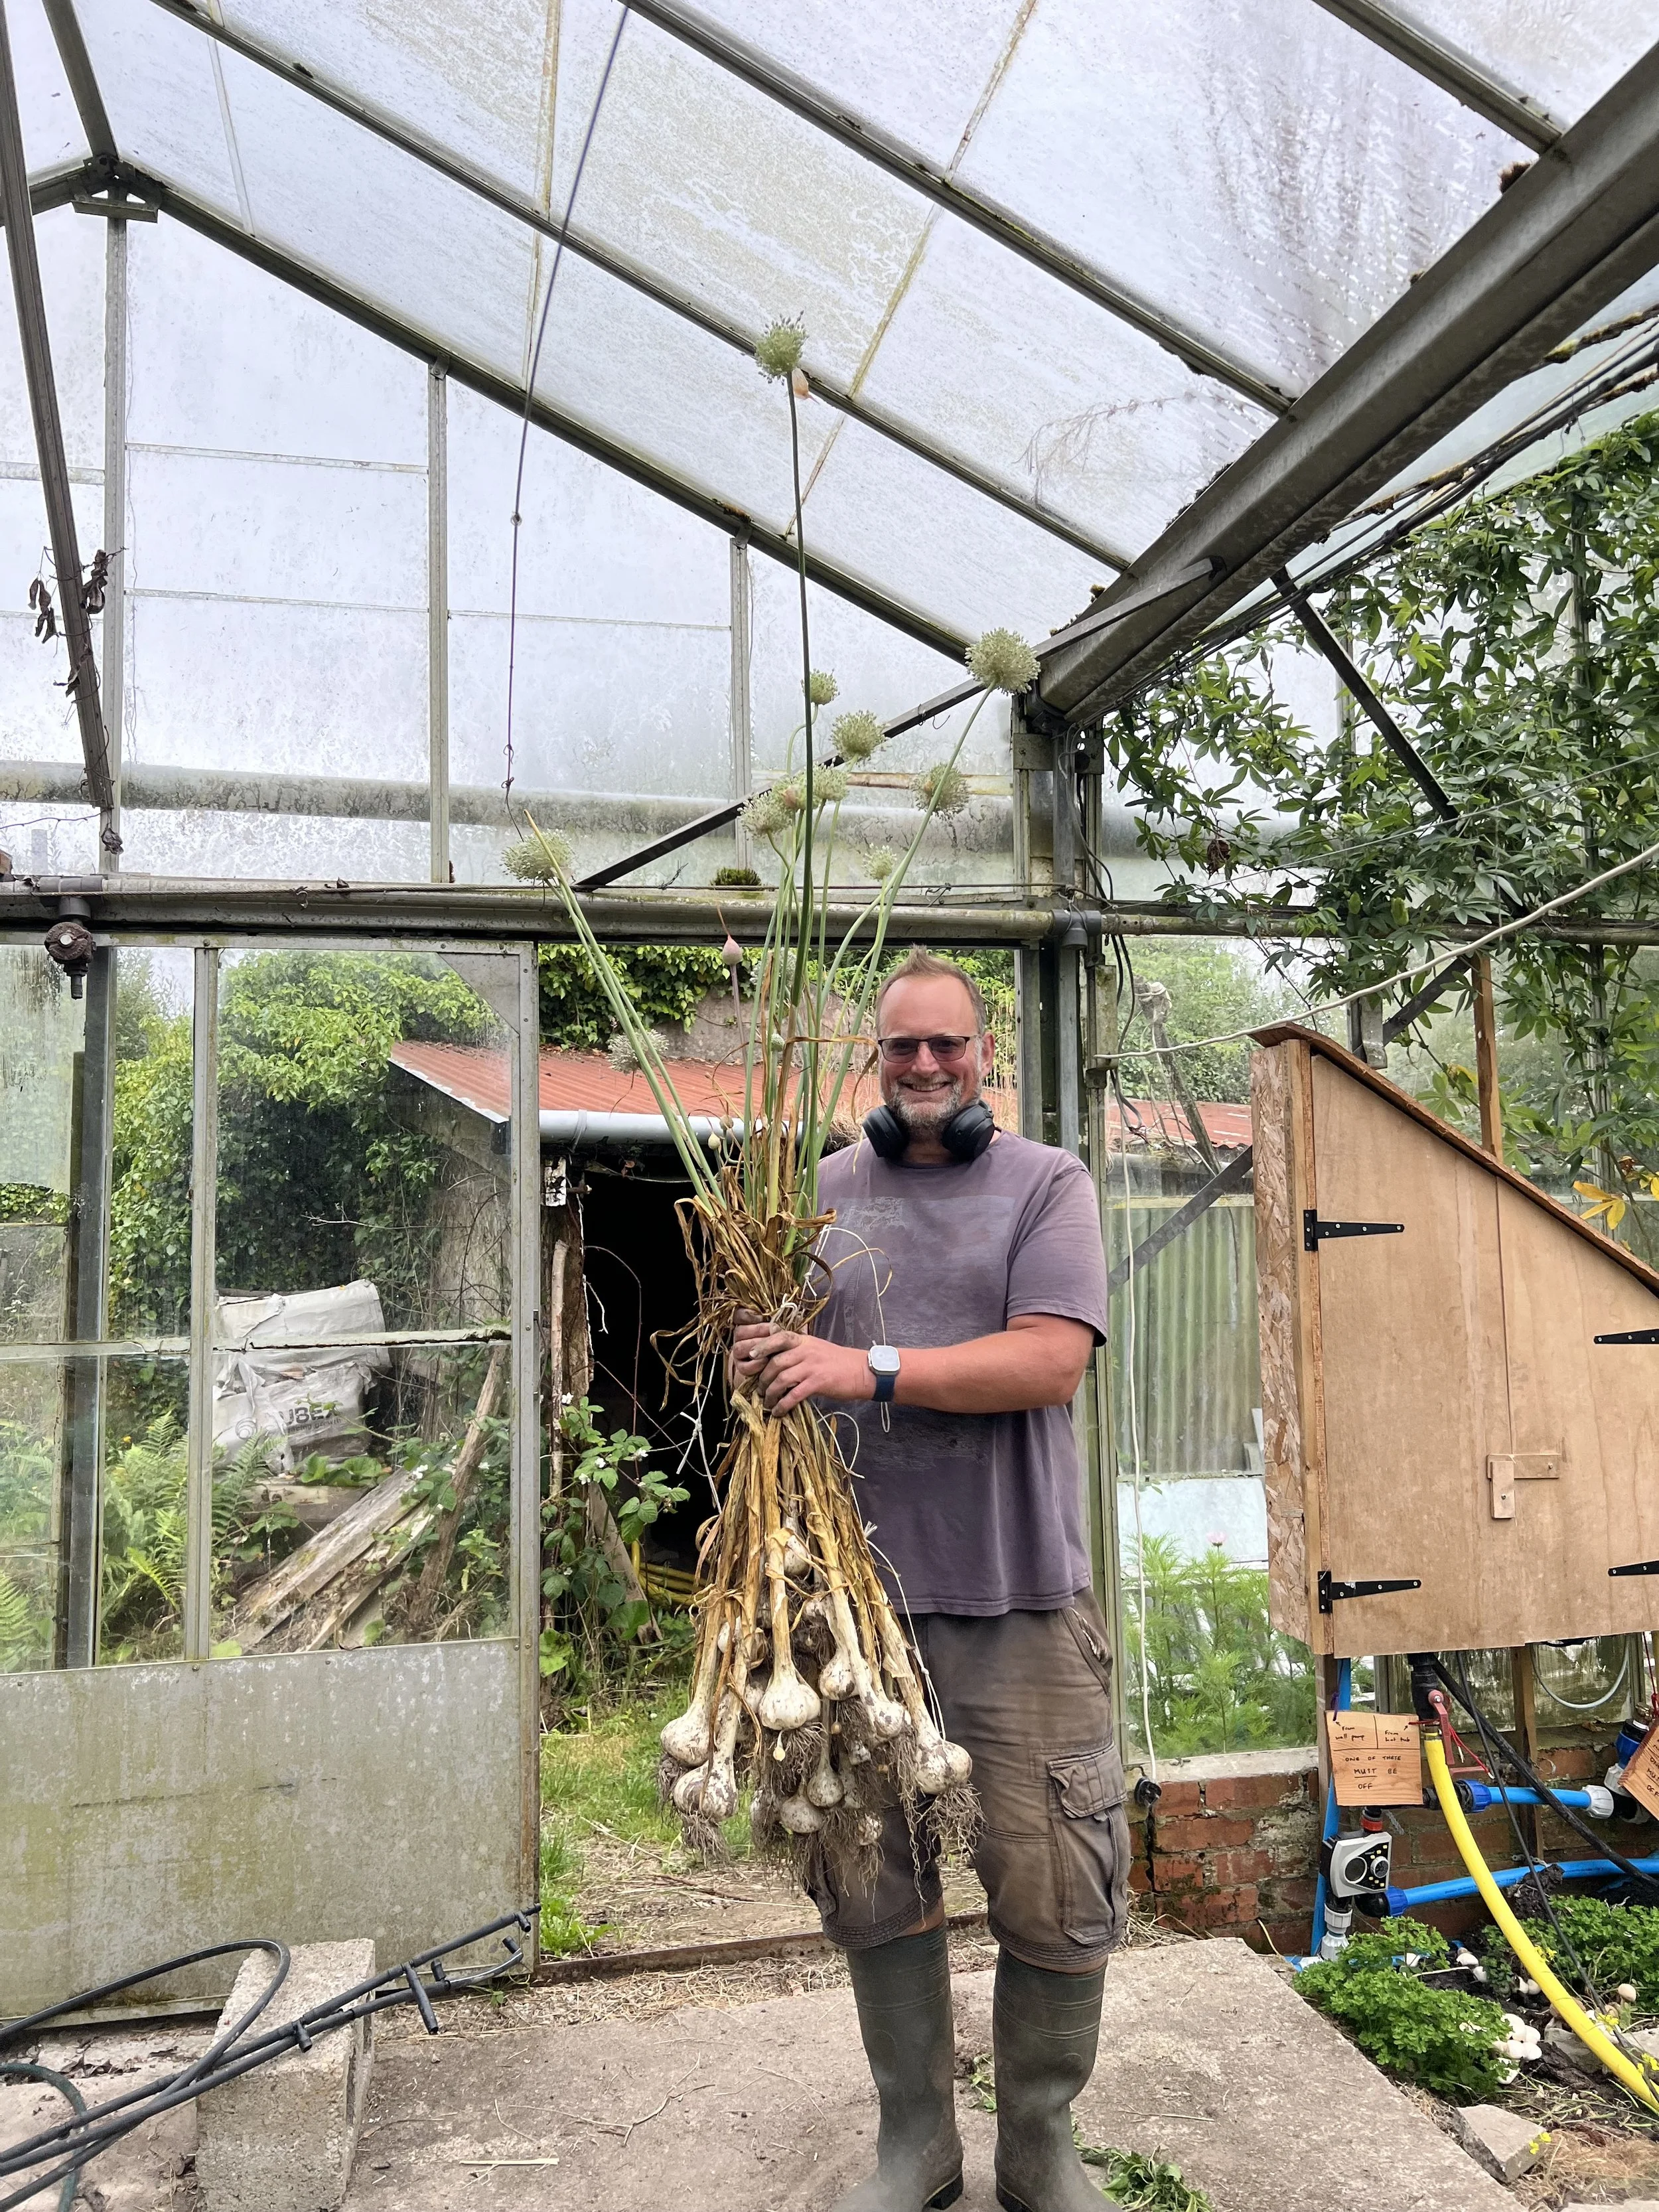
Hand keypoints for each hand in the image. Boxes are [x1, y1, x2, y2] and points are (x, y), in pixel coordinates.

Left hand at [730, 1317, 872, 1414]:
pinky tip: (779, 1411)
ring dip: (770, 1394)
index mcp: (803, 1340)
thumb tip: (774, 1362)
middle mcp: (806, 1351)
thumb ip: (797, 1351)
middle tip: (759, 1390)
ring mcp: (812, 1366)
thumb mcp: (816, 1348)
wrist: (862, 1371)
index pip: (777, 1338)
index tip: (751, 1356)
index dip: (762, 1346)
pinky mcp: (818, 1382)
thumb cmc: (838, 1362)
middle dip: (763, 1379)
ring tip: (767, 1403)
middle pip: (775, 1363)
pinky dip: (782, 1405)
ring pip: (781, 1379)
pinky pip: (793, 1395)